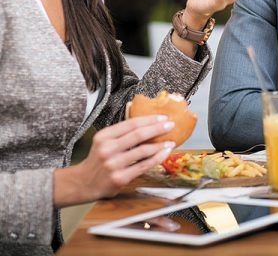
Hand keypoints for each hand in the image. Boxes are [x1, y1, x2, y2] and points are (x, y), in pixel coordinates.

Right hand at [53, 116, 175, 206]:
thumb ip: (122, 134)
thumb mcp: (104, 142)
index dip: (150, 119)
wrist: (83, 183)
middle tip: (171, 125)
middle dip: (158, 128)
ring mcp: (113, 164)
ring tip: (170, 141)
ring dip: (160, 145)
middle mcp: (107, 149)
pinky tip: (164, 153)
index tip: (163, 117)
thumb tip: (150, 124)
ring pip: (143, 151)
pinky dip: (157, 158)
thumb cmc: (98, 160)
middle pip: (138, 135)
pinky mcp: (120, 178)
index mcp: (104, 136)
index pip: (131, 124)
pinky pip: (144, 166)